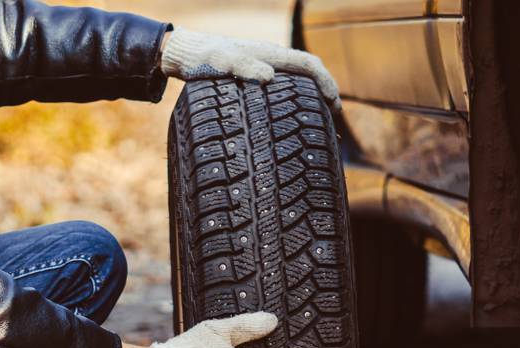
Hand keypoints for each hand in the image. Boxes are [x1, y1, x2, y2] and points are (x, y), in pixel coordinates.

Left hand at [160, 29, 340, 109]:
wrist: (184, 54)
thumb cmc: (201, 58)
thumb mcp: (220, 63)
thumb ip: (242, 67)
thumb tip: (268, 77)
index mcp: (270, 54)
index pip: (309, 65)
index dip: (326, 83)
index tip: (335, 104)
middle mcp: (271, 60)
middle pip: (309, 73)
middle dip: (326, 91)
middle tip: (335, 117)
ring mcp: (264, 68)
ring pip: (298, 81)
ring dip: (313, 97)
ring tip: (320, 121)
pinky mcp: (256, 78)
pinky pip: (284, 88)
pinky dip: (296, 100)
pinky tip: (291, 118)